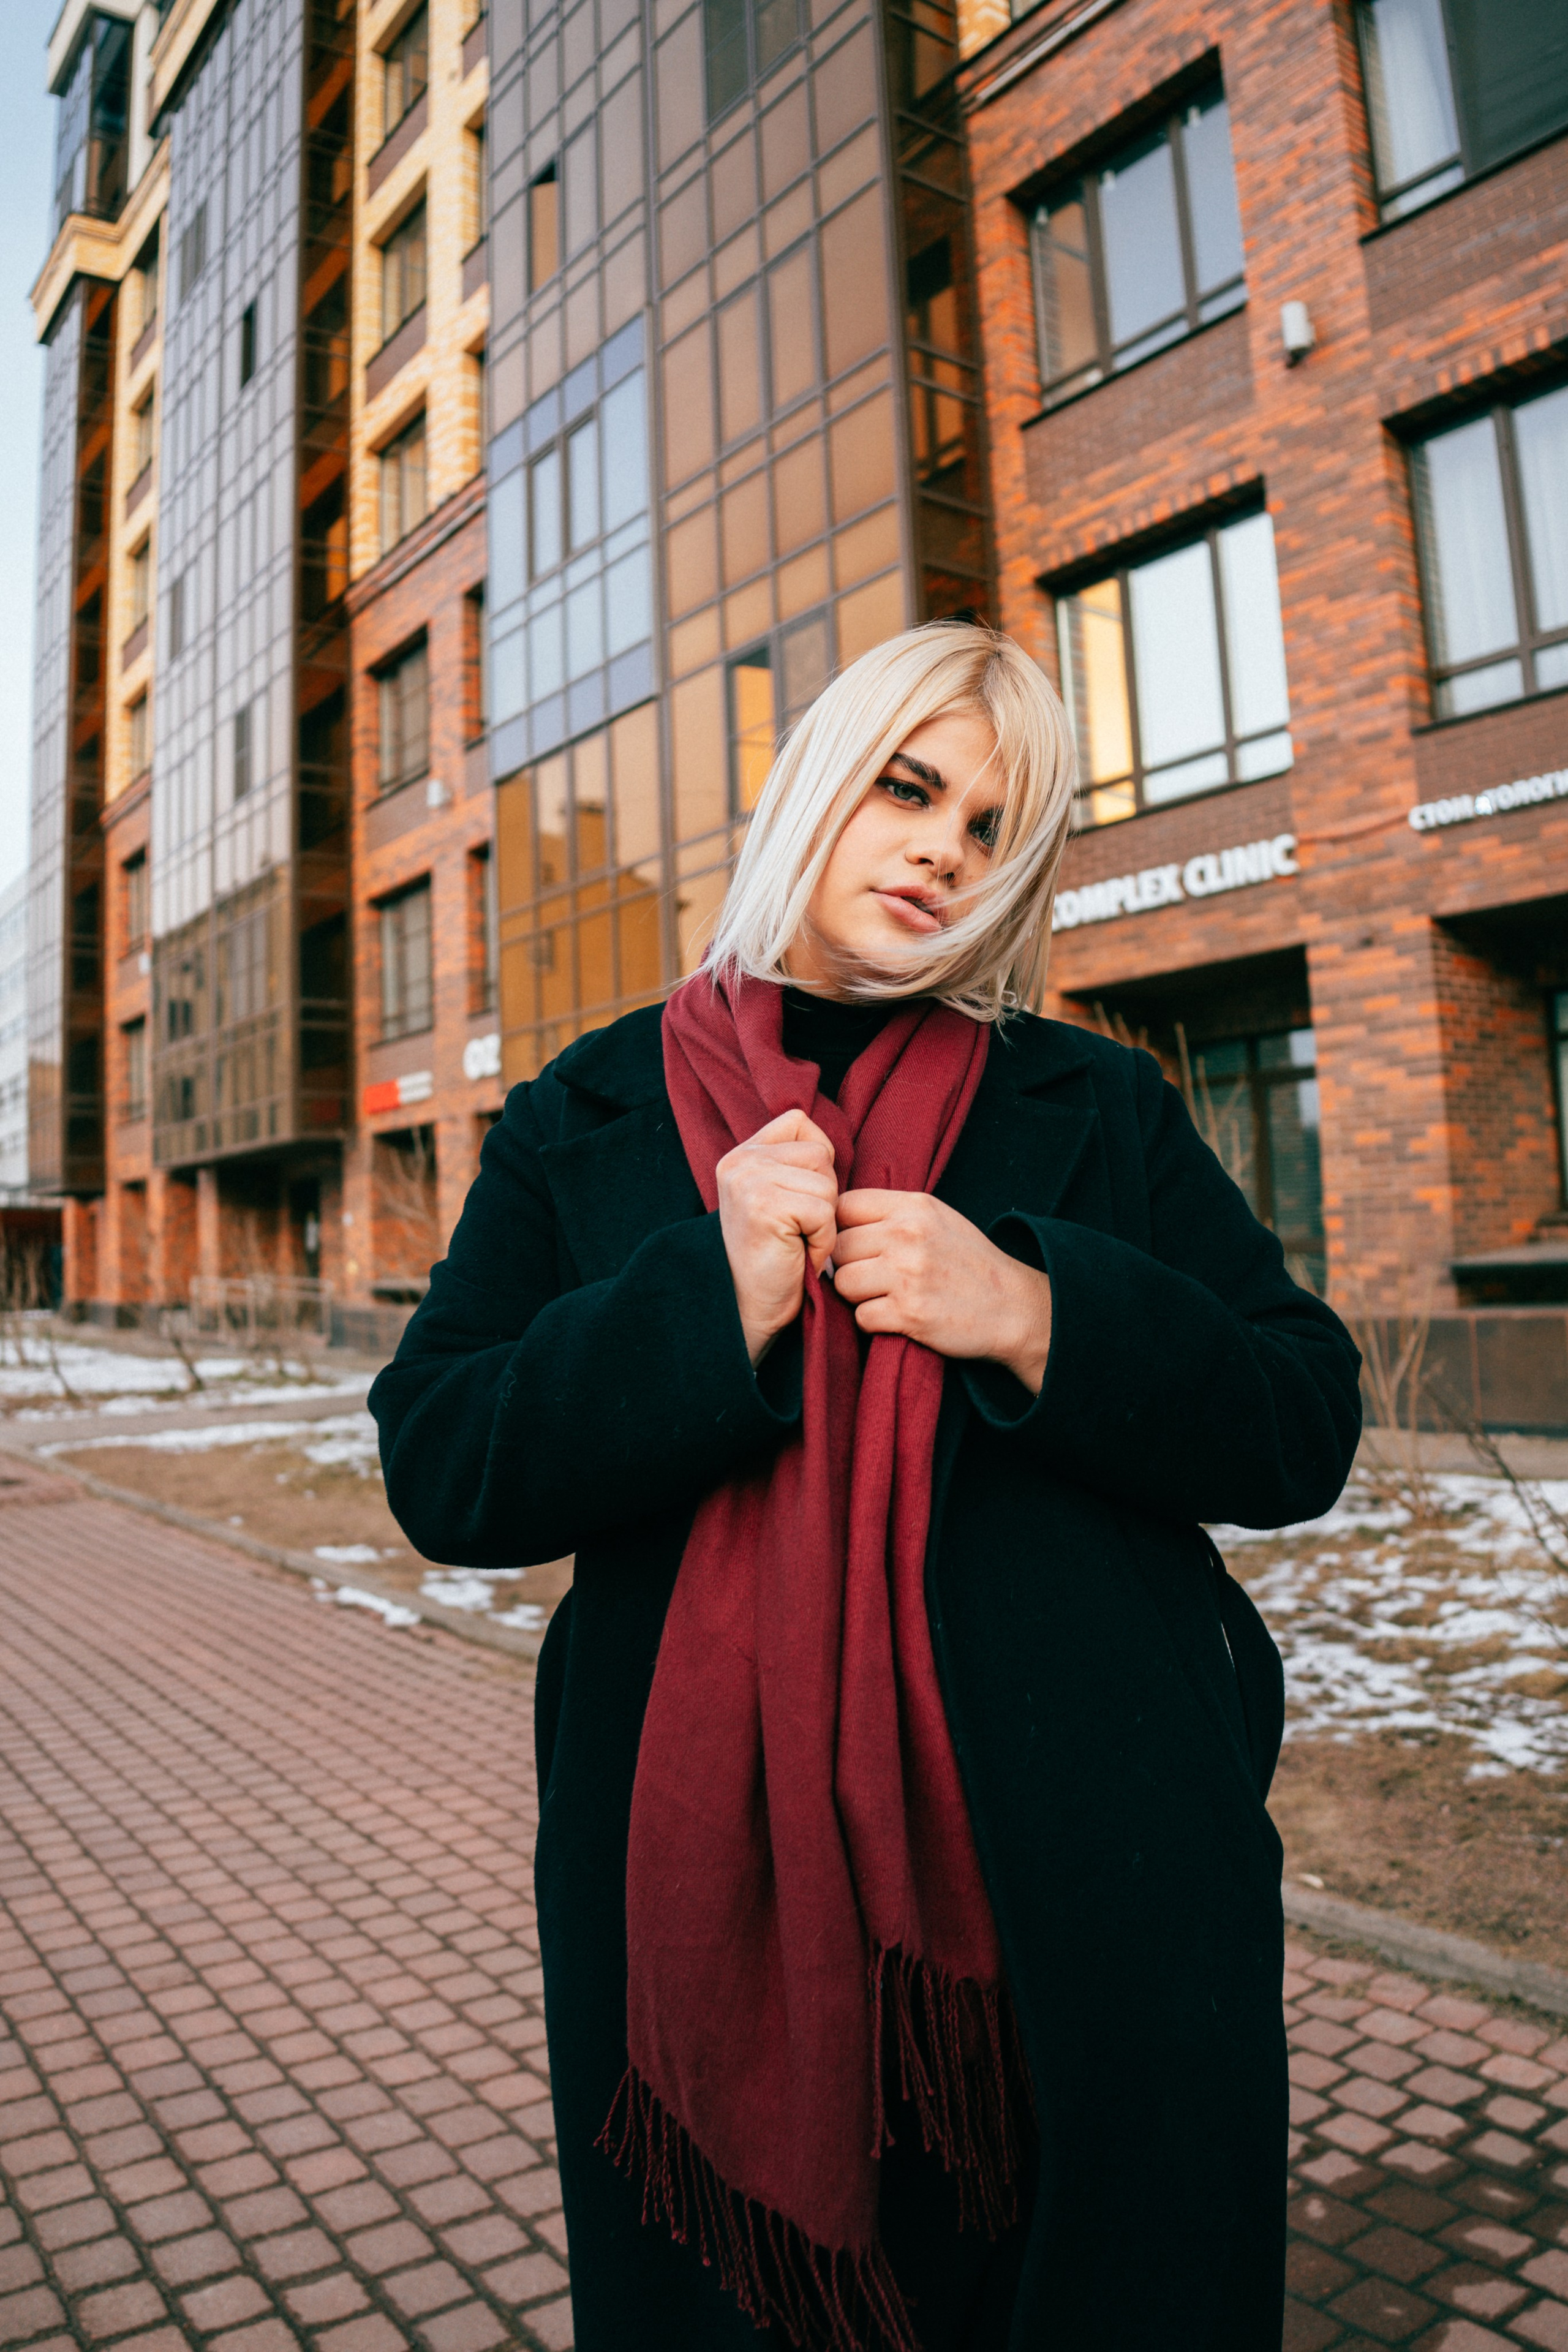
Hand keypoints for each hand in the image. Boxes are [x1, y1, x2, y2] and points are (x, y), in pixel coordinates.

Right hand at [717, 1111, 839, 1364]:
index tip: (800, 1199)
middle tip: (798, 1230)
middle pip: (820, 1155)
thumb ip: (793, 1165)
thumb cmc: (775, 1256)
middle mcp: (740, 1162)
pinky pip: (824, 1211)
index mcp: (742, 1154)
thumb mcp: (778, 1197)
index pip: (799, 1121)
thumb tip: (834, 1148)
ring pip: (827, 1185)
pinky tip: (801, 1255)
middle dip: (823, 1196)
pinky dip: (823, 1241)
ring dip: (825, 1222)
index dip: (817, 1160)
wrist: (748, 1307)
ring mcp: (749, 1181)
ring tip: (798, 1243)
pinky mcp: (765, 1206)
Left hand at [831, 1191, 1052, 1393]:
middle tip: (874, 1278)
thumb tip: (836, 1220)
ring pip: (843, 1283)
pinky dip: (874, 1322)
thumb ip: (892, 1213)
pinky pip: (861, 1316)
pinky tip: (897, 1317)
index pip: (844, 1206)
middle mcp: (908, 1235)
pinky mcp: (909, 1313)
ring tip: (886, 1296)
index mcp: (914, 1207)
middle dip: (849, 1266)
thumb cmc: (970, 1263)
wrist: (1013, 1307)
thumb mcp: (938, 1219)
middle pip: (839, 1247)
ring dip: (858, 1296)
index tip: (856, 1245)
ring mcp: (908, 1274)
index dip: (842, 1228)